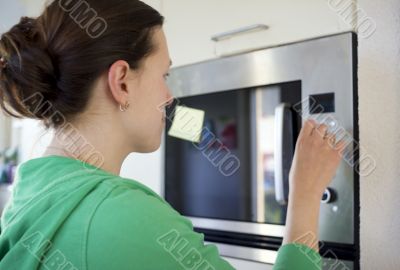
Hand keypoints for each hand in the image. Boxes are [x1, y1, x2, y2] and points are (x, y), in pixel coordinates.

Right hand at [282, 119, 344, 250]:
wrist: (306, 187)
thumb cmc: (299, 176)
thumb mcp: (297, 156)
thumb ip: (304, 146)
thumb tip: (309, 142)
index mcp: (302, 141)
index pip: (309, 123)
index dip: (313, 124)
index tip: (315, 126)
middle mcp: (314, 141)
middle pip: (322, 127)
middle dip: (323, 131)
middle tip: (323, 138)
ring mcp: (325, 147)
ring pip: (332, 135)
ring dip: (331, 140)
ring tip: (329, 148)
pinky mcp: (335, 154)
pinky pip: (343, 142)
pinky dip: (342, 144)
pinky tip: (340, 147)